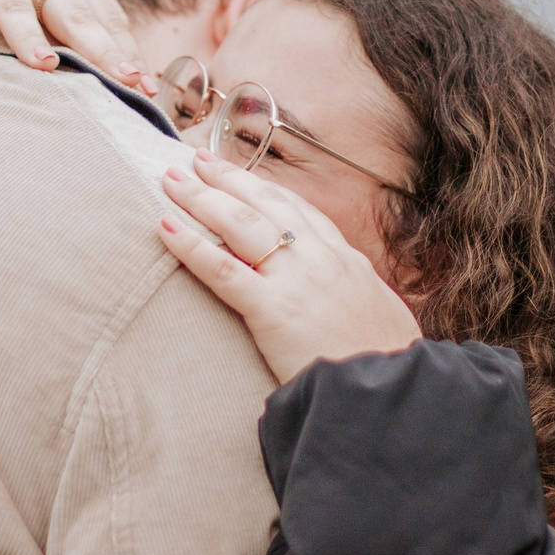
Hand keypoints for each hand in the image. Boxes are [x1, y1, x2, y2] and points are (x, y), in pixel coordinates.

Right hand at [0, 0, 152, 91]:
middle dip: (100, 46)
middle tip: (124, 79)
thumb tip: (131, 69)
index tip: (147, 87)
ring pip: (14, 7)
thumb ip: (88, 15)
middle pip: (71, 12)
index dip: (127, 51)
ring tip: (44, 64)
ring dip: (29, 37)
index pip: (105, 16)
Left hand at [156, 152, 422, 385]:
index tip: (240, 175)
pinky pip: (223, 269)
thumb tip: (345, 299)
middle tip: (196, 160)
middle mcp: (322, 260)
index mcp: (347, 261)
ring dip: (202, 198)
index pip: (300, 212)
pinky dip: (191, 244)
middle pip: (267, 205)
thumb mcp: (380, 317)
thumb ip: (354, 299)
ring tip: (171, 181)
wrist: (389, 394)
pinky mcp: (273, 310)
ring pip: (241, 225)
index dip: (265, 190)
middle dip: (228, 179)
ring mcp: (297, 281)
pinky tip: (166, 228)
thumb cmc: (386, 366)